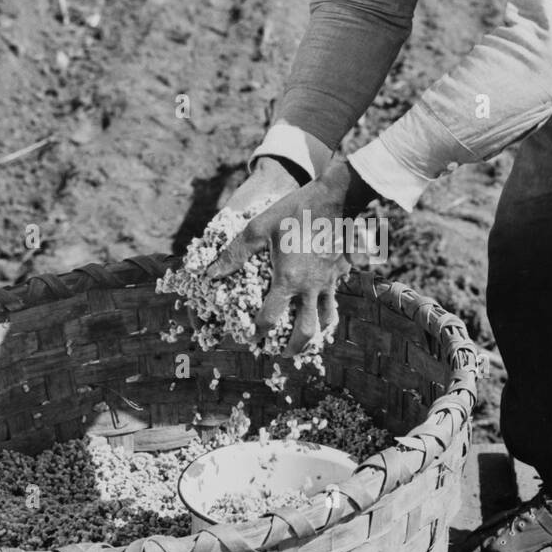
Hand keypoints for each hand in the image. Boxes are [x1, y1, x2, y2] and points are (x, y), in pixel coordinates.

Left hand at [207, 158, 376, 353]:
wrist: (335, 197)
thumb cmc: (293, 211)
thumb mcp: (258, 228)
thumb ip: (234, 254)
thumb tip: (210, 274)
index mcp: (288, 280)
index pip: (271, 318)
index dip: (258, 332)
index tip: (251, 337)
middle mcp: (310, 287)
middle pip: (305, 331)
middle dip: (294, 348)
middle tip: (283, 354)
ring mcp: (328, 282)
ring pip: (327, 321)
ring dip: (316, 335)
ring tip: (306, 340)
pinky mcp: (340, 274)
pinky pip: (336, 300)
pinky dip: (329, 312)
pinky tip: (322, 311)